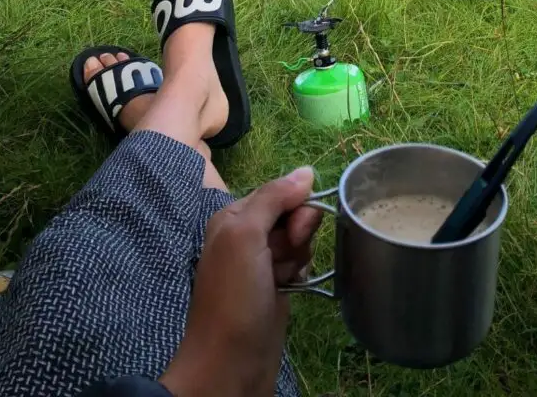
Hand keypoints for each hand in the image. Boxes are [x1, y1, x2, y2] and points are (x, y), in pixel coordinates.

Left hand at [161, 167, 321, 396]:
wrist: (230, 366)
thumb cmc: (233, 298)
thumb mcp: (246, 236)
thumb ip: (273, 198)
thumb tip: (307, 170)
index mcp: (234, 217)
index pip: (278, 192)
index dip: (294, 207)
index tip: (295, 230)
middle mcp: (246, 236)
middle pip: (291, 215)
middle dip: (297, 234)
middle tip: (285, 259)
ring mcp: (261, 264)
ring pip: (299, 240)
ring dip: (299, 257)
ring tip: (285, 280)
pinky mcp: (276, 288)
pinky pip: (300, 265)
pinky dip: (301, 274)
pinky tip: (293, 289)